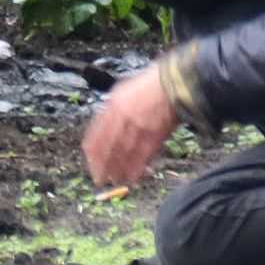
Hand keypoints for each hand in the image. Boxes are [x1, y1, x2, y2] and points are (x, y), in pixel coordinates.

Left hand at [83, 68, 179, 187]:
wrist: (172, 82)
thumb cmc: (148, 85)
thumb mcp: (122, 91)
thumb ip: (111, 110)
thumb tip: (103, 128)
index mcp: (112, 107)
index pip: (95, 137)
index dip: (92, 155)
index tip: (92, 165)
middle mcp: (121, 119)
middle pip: (107, 150)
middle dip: (102, 167)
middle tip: (100, 179)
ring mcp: (138, 128)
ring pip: (123, 156)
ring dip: (118, 171)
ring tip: (115, 181)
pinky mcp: (154, 136)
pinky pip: (141, 158)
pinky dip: (136, 170)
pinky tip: (132, 178)